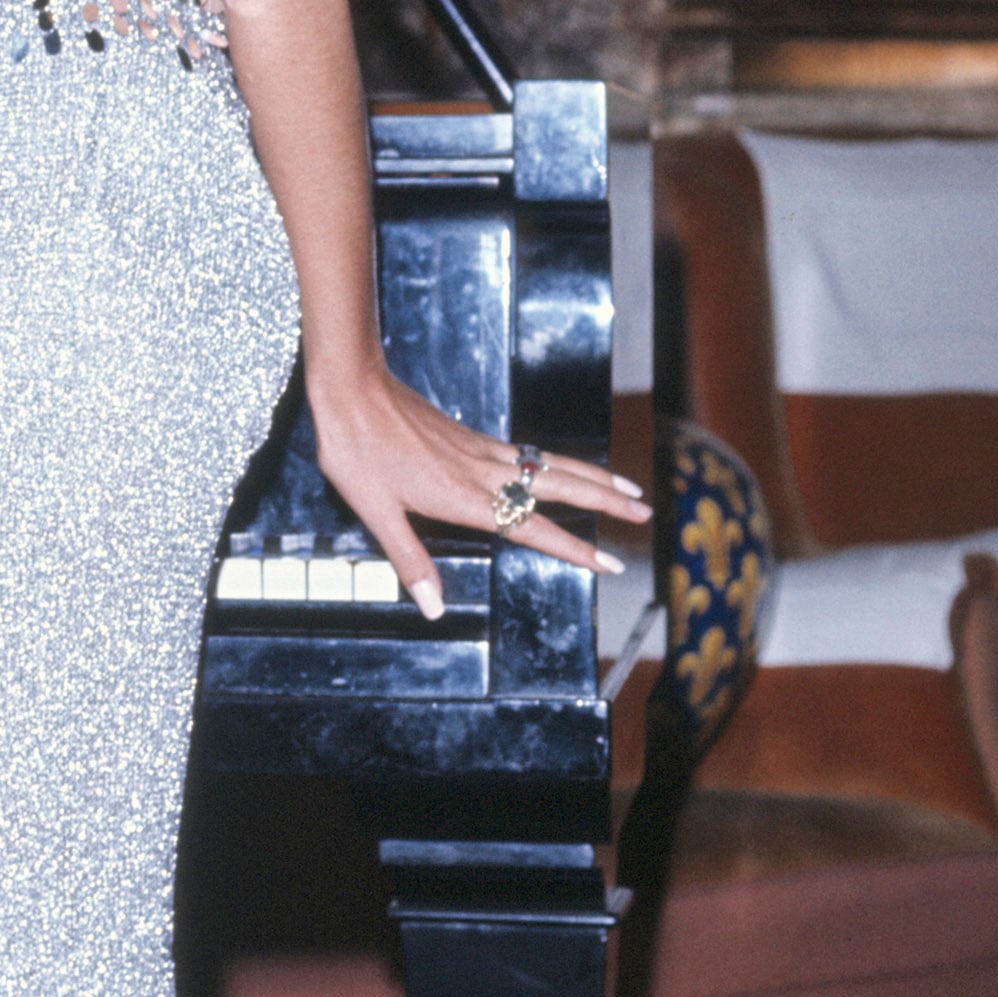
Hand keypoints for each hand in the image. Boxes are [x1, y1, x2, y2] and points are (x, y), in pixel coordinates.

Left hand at [311, 366, 647, 619]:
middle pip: (559, 487)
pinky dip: (559, 463)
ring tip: (628, 488)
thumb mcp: (374, 511)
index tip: (609, 562)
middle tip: (645, 512)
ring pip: (551, 465)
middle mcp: (482, 472)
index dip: (573, 547)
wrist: (351, 388)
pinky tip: (564, 469)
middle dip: (605, 501)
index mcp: (464, 497)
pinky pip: (529, 453)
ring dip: (593, 478)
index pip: (532, 528)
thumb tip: (433, 608)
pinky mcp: (472, 436)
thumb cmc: (357, 449)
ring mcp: (481, 450)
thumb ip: (409, 560)